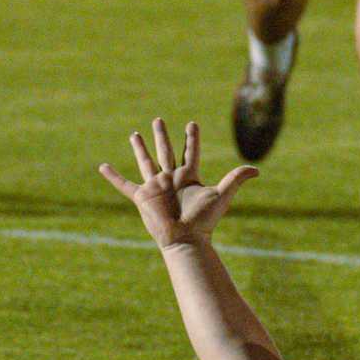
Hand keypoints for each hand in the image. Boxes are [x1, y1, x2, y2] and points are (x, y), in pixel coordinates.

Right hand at [98, 118, 256, 248]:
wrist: (186, 239)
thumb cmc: (204, 220)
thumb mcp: (222, 195)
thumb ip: (237, 179)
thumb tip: (256, 170)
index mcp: (189, 176)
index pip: (191, 151)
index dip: (192, 138)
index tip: (192, 124)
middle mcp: (172, 179)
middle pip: (166, 151)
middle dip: (162, 135)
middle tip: (158, 120)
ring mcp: (156, 187)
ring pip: (146, 162)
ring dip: (141, 148)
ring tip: (135, 134)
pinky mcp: (142, 197)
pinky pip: (124, 185)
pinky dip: (113, 177)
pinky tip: (103, 167)